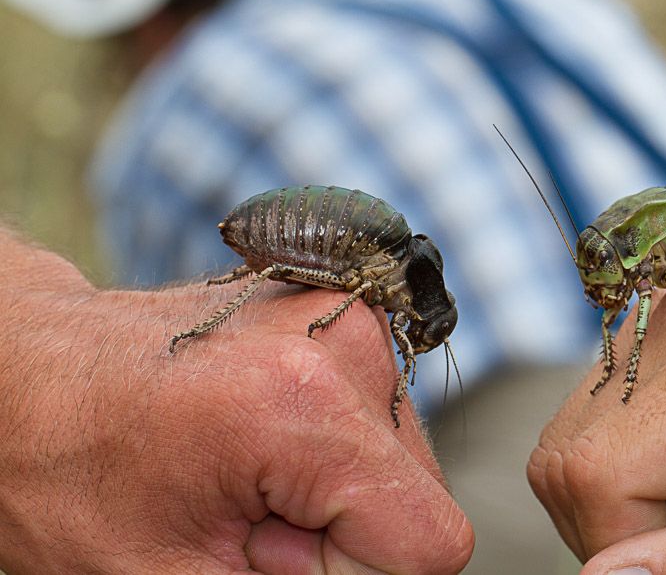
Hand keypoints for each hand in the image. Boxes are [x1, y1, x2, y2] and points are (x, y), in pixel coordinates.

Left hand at [0, 232, 472, 573]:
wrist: (27, 372)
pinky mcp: (338, 312)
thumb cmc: (68, 471)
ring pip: (400, 460)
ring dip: (337, 493)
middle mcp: (343, 340)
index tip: (270, 559)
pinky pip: (376, 419)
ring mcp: (344, 315)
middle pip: (418, 496)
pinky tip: (260, 442)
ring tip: (242, 473)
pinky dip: (331, 452)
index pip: (428, 541)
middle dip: (343, 534)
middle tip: (243, 518)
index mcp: (305, 404)